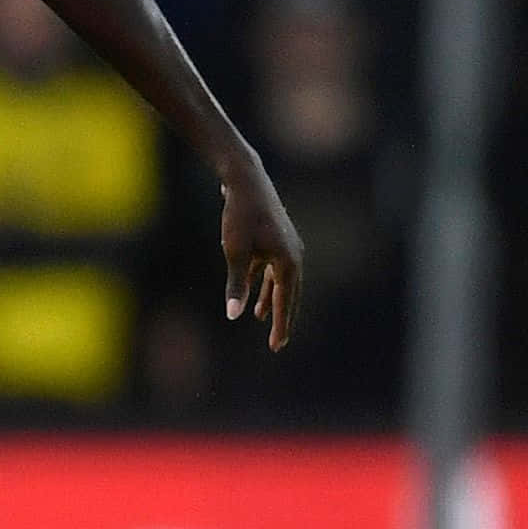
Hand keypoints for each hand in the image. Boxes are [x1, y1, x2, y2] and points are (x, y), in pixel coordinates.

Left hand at [218, 154, 300, 351]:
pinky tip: (254, 295)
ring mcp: (286, 248)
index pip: (285, 301)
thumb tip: (234, 315)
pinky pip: (272, 270)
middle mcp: (293, 256)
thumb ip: (236, 285)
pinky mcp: (275, 241)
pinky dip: (264, 284)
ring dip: (271, 301)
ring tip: (262, 320)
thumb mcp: (234, 253)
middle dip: (282, 318)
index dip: (281, 325)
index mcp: (288, 262)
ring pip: (280, 282)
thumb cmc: (239, 217)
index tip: (277, 346)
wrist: (246, 182)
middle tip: (277, 343)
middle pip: (288, 295)